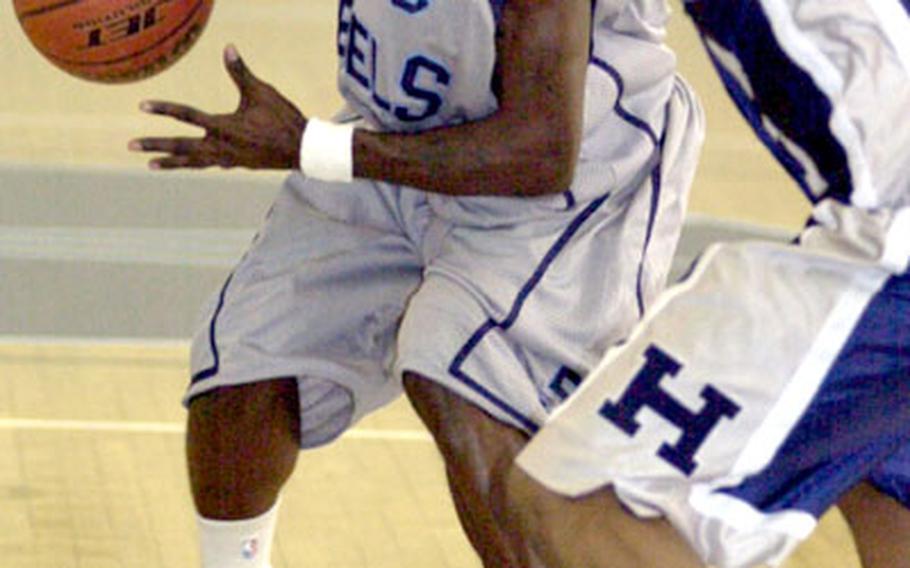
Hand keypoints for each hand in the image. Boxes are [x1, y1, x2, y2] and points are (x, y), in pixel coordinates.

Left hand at [129, 45, 306, 170]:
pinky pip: (208, 165)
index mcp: (224, 127)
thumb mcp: (261, 93)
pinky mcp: (236, 164)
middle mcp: (221, 146)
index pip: (187, 116)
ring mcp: (228, 158)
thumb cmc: (283, 120)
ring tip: (152, 165)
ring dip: (171, 163)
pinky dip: (194, 164)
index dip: (164, 109)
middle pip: (182, 146)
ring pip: (193, 162)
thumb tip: (228, 48)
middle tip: (132, 146)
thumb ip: (241, 72)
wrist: (302, 151)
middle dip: (156, 146)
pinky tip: (189, 164)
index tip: (142, 106)